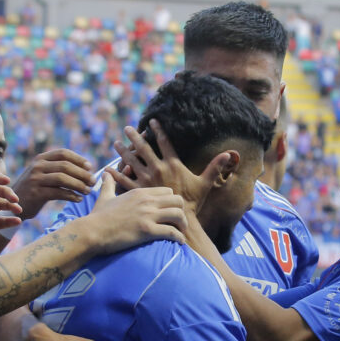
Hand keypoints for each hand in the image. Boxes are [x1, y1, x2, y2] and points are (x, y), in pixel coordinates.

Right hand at [9, 148, 95, 218]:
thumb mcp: (43, 174)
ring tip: (88, 192)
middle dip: (82, 174)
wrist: (14, 204)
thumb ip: (58, 169)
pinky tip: (78, 199)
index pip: (63, 153)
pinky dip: (71, 196)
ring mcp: (36, 179)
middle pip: (65, 166)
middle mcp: (37, 166)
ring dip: (79, 185)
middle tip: (93, 182)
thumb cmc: (35, 189)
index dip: (79, 159)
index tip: (90, 167)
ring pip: (63, 179)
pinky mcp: (36, 193)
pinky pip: (58, 193)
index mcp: (41, 158)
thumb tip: (86, 169)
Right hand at [82, 172, 186, 253]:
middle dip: (181, 211)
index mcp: (139, 192)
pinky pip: (171, 232)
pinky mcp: (147, 230)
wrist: (93, 231)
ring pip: (178, 214)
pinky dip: (178, 238)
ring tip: (181, 232)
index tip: (171, 211)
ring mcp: (147, 215)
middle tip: (179, 222)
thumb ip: (108, 184)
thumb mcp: (104, 196)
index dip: (172, 201)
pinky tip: (179, 242)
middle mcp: (146, 201)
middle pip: (177, 200)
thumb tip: (105, 173)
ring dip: (182, 225)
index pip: (167, 191)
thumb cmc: (98, 216)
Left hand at [108, 120, 231, 213]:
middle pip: (143, 148)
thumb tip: (231, 153)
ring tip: (116, 144)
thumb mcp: (205, 183)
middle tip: (127, 128)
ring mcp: (147, 180)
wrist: (181, 220)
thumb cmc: (193, 202)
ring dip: (123, 152)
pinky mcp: (139, 191)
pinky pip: (124, 180)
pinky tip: (108, 168)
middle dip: (135, 136)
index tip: (151, 120)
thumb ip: (215, 167)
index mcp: (172, 164)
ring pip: (131, 162)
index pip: (164, 142)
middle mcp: (158, 169)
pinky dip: (116, 174)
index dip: (158, 130)